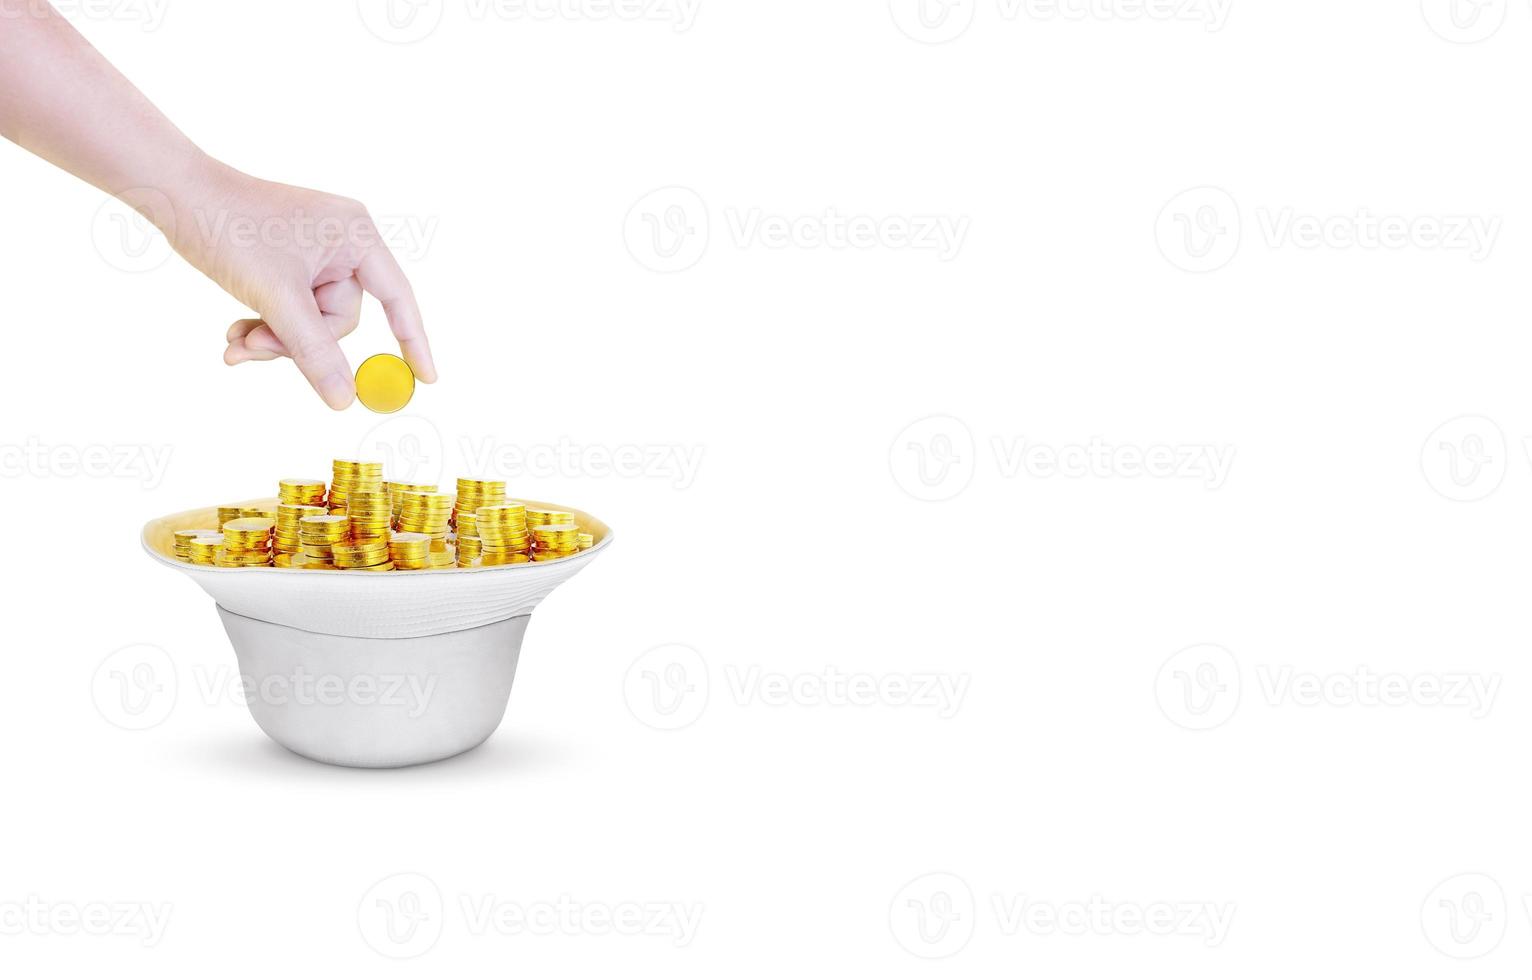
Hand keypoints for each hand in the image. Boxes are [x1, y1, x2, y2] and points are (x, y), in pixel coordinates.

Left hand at [150, 159, 435, 408]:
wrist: (171, 192)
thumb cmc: (228, 228)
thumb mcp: (277, 297)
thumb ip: (315, 351)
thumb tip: (347, 400)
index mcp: (355, 235)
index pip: (397, 297)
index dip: (413, 340)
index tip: (425, 380)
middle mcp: (340, 241)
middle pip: (340, 318)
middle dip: (297, 341)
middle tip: (256, 349)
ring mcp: (312, 252)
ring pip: (309, 320)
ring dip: (274, 339)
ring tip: (236, 342)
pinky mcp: (285, 261)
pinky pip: (290, 309)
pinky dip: (265, 326)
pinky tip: (235, 331)